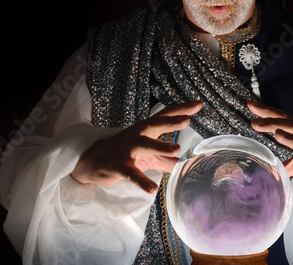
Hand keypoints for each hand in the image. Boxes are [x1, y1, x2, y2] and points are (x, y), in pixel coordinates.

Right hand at [71, 100, 202, 192]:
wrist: (93, 161)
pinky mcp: (118, 166)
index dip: (181, 109)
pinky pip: (131, 173)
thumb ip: (165, 159)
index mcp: (146, 129)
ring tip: (176, 151)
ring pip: (143, 145)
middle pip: (155, 124)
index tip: (199, 104)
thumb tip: (182, 165)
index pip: (165, 115)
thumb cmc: (124, 153)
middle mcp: (137, 135)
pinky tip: (152, 188)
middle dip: (170, 121)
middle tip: (187, 120)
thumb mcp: (147, 155)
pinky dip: (141, 180)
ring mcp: (127, 149)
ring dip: (159, 147)